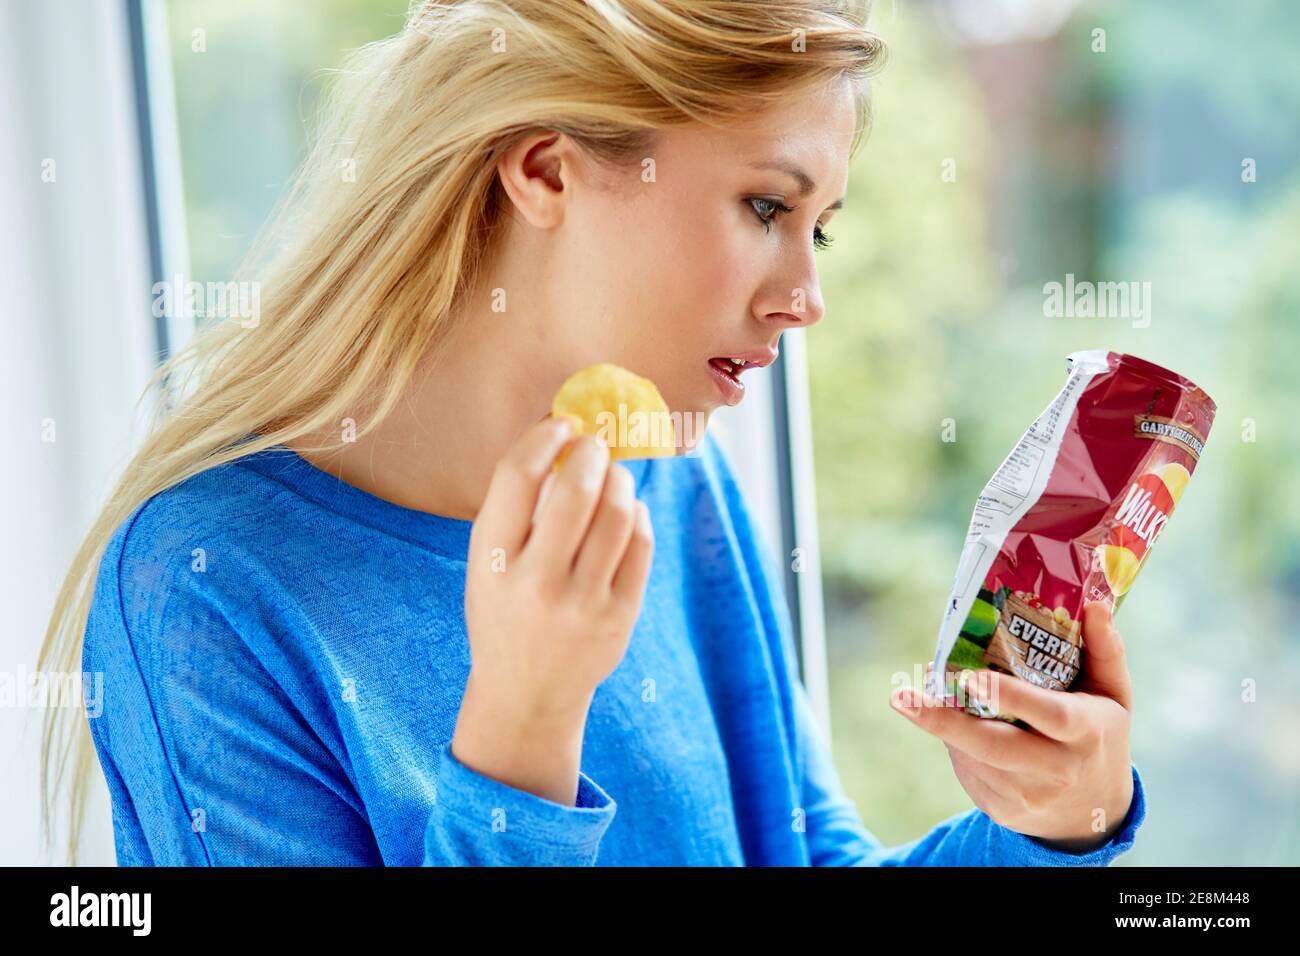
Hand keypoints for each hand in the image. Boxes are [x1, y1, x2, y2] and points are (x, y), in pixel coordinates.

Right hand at [453, 415, 654, 803]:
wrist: (526, 695)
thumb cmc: (506, 611)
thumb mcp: (489, 564)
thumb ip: (516, 509)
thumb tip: (566, 437)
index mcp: (492, 561)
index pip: (517, 476)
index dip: (544, 437)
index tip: (561, 424)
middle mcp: (536, 583)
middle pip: (577, 490)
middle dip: (591, 452)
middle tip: (594, 445)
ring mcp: (582, 603)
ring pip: (618, 513)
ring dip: (619, 479)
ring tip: (612, 476)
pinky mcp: (619, 617)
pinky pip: (640, 544)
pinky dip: (637, 515)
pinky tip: (627, 512)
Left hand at [890, 601, 1134, 851]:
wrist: (1094, 811)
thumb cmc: (1099, 736)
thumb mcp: (1113, 695)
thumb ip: (1105, 650)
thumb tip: (1095, 603)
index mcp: (1085, 734)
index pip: (1048, 713)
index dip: (1009, 695)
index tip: (970, 677)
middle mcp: (1056, 769)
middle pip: (993, 746)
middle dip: (945, 722)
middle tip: (903, 697)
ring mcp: (1027, 795)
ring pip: (971, 756)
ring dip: (943, 725)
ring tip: (914, 699)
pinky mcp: (1001, 810)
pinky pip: (966, 770)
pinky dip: (953, 744)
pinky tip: (950, 725)